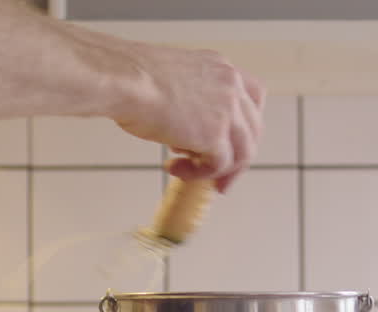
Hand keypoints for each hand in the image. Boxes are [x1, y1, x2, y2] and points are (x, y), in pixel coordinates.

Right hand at [110, 43, 264, 191]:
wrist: (124, 80)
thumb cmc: (132, 79)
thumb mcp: (173, 81)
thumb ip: (191, 102)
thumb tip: (187, 134)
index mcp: (221, 68)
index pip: (253, 97)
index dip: (247, 125)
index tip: (235, 143)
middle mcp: (231, 85)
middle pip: (253, 130)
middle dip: (238, 158)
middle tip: (220, 177)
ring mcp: (227, 110)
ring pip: (242, 152)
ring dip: (219, 171)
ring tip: (192, 176)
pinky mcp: (215, 134)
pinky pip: (219, 165)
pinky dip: (199, 174)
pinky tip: (176, 169)